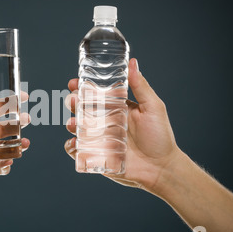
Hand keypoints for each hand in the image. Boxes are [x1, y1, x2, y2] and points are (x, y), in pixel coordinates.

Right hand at [64, 58, 180, 192]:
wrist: (161, 169)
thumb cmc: (160, 137)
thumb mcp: (153, 107)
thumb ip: (141, 86)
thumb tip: (132, 63)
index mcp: (117, 108)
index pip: (96, 94)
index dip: (83, 87)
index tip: (74, 82)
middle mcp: (106, 122)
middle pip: (83, 109)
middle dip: (73, 103)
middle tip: (74, 101)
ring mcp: (100, 138)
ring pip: (78, 128)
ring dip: (72, 123)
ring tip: (74, 123)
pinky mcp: (96, 155)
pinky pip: (78, 150)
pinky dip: (71, 146)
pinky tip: (75, 143)